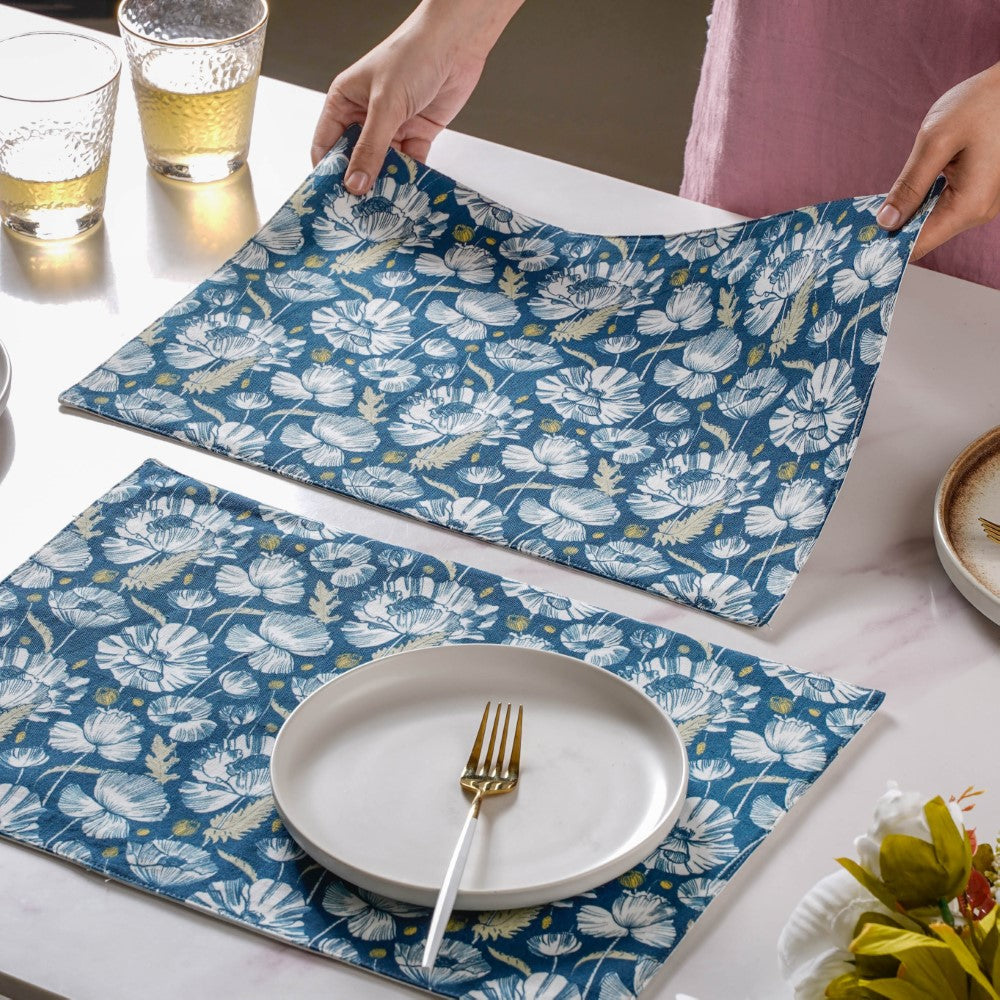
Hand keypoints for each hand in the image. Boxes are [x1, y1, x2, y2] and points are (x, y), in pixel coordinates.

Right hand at [311, 0, 523, 192]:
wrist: (457, 43)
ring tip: (385, 212)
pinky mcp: (417, 134)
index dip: (326, 173)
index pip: (326, 145)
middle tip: (360, 214)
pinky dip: (411, 180)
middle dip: (358, 184)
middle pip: (355, 160)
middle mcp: (365, 117)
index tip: (331, 201)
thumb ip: (371, 147)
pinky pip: (410, 165)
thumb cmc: (413, 55)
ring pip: (384, 166)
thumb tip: (354, 184)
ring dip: (386, 185)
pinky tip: (410, 197)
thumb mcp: (385, 104)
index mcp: (344, 102)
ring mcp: (392, 127)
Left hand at [878, 62, 999, 258]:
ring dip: (907, 214)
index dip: (887, 244)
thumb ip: (910, 184)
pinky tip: (907, 193)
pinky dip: (922, 203)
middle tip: (862, 221)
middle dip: (895, 228)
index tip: (860, 239)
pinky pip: (943, 207)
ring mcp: (981, 203)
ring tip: (881, 207)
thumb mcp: (937, 140)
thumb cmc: (984, 103)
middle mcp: (979, 211)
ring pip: (932, 222)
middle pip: (925, 235)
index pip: (918, 245)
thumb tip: (886, 221)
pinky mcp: (978, 192)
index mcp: (969, 205)